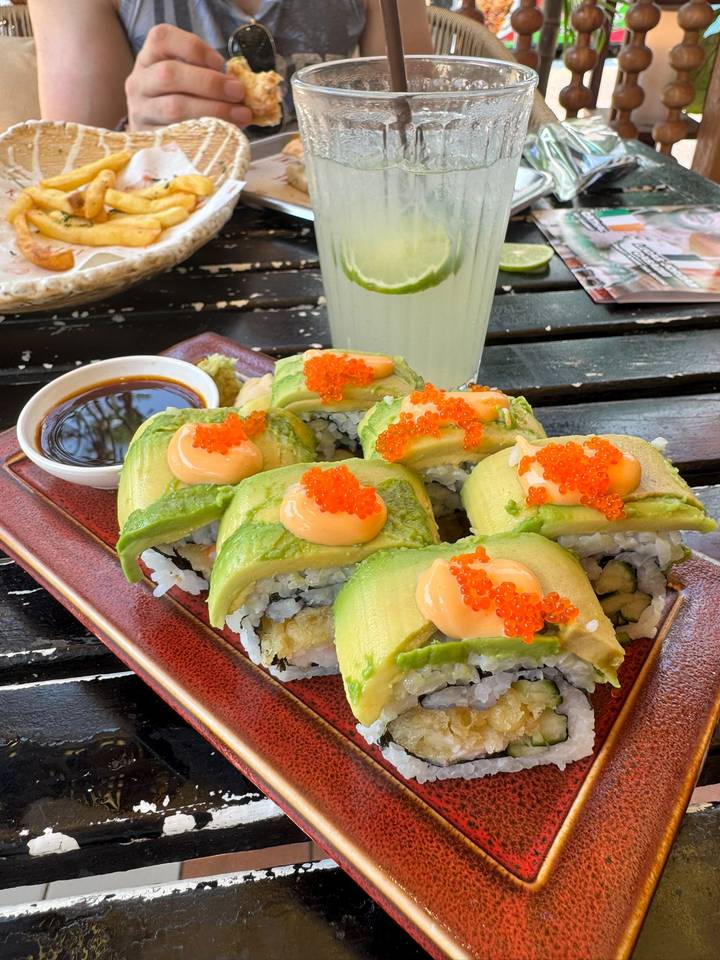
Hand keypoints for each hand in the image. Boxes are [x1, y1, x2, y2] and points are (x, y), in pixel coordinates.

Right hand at [126, 24, 252, 129]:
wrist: (154, 134)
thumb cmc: (179, 98)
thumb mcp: (186, 76)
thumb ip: (206, 73)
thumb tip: (240, 86)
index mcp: (149, 56)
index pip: (163, 38)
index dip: (196, 49)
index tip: (221, 64)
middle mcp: (139, 81)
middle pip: (170, 74)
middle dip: (210, 83)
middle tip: (238, 93)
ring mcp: (140, 111)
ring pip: (173, 107)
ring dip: (213, 110)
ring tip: (240, 115)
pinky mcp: (149, 138)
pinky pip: (177, 135)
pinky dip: (204, 134)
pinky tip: (223, 134)